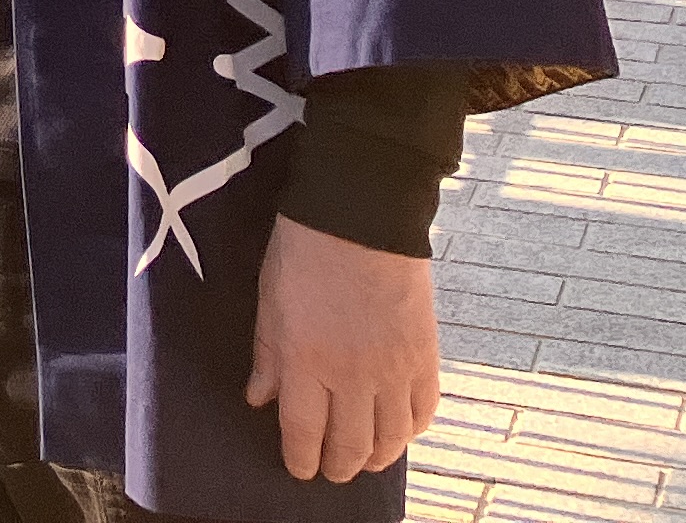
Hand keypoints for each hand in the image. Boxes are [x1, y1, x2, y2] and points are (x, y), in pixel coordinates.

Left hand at [247, 216, 438, 483]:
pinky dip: (411, 430)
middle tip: (331, 470)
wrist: (361, 215)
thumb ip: (268, 356)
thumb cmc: (305, 250)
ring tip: (364, 458)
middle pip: (349, 447)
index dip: (301, 460)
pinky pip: (424, 411)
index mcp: (307, 361)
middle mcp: (352, 375)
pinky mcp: (425, 356)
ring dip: (375, 457)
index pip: (303, 434)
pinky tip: (399, 430)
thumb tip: (259, 399)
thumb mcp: (270, 301)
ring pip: (390, 440)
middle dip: (337, 467)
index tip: (299, 469)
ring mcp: (394, 369)